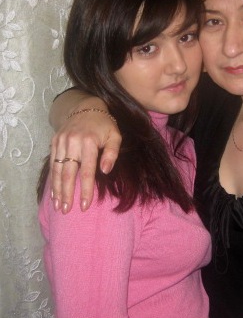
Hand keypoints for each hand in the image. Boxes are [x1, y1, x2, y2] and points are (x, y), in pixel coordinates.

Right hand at [50, 95, 121, 213]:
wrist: (85, 106)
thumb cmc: (104, 125)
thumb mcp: (115, 136)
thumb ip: (112, 153)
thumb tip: (105, 171)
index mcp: (89, 142)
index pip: (87, 171)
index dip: (86, 189)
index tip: (85, 205)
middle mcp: (73, 142)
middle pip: (69, 173)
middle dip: (67, 193)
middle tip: (67, 210)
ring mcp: (61, 142)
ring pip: (58, 170)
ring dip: (57, 189)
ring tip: (59, 205)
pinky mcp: (54, 142)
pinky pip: (52, 163)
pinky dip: (53, 179)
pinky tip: (54, 192)